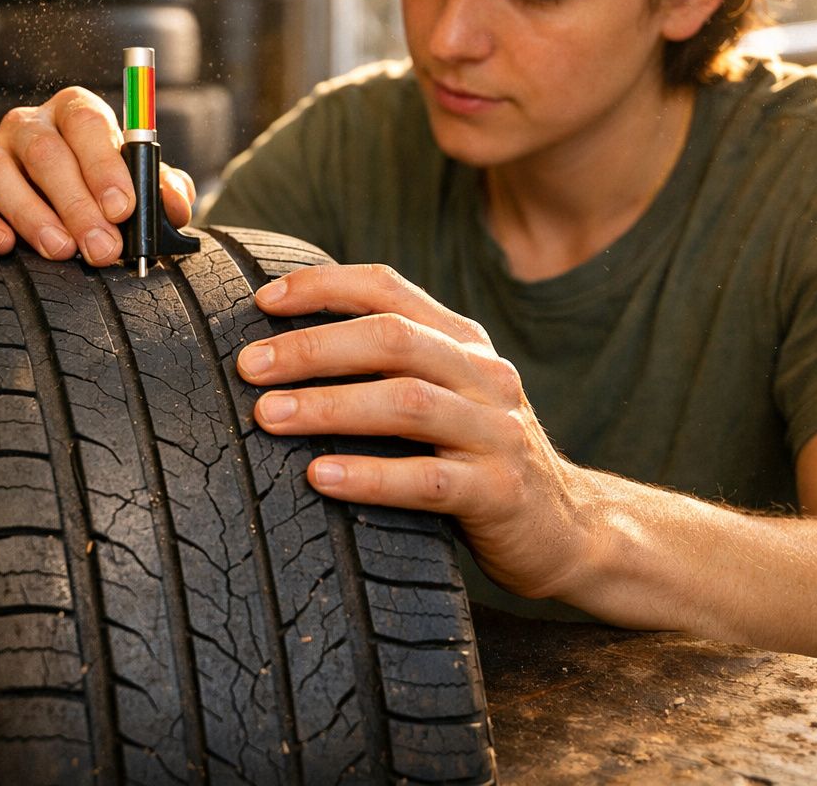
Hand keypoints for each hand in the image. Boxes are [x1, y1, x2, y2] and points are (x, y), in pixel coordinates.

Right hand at [0, 86, 195, 263]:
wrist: (56, 212)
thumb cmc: (101, 195)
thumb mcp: (137, 189)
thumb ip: (161, 191)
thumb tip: (176, 205)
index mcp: (75, 113)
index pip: (87, 123)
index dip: (105, 165)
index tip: (123, 208)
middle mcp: (28, 124)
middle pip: (46, 153)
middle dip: (78, 205)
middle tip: (102, 249)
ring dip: (31, 214)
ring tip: (60, 251)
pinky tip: (1, 244)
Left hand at [235, 263, 593, 601]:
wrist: (567, 529)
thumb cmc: (479, 460)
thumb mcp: (449, 397)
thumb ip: (392, 368)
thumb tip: (284, 350)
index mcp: (464, 343)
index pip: (388, 289)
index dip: (323, 286)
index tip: (263, 303)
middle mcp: (484, 376)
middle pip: (392, 339)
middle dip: (313, 348)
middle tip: (249, 367)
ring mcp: (496, 433)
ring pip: (407, 402)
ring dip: (329, 406)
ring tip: (268, 417)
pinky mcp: (499, 493)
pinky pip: (427, 480)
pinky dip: (370, 476)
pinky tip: (321, 477)